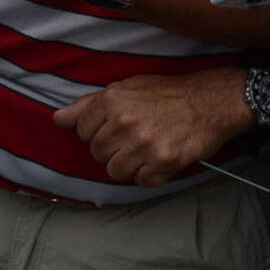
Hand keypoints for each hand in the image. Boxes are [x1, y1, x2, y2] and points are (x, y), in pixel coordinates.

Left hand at [52, 69, 253, 186]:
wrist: (210, 101)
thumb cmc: (166, 93)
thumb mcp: (127, 87)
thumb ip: (89, 104)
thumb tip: (58, 119)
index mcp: (112, 100)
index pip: (83, 131)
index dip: (98, 131)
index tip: (116, 126)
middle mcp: (124, 122)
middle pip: (98, 153)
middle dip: (113, 149)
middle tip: (134, 137)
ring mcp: (144, 144)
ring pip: (115, 172)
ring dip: (129, 165)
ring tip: (146, 149)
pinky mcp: (163, 163)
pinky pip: (141, 181)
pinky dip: (149, 174)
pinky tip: (160, 157)